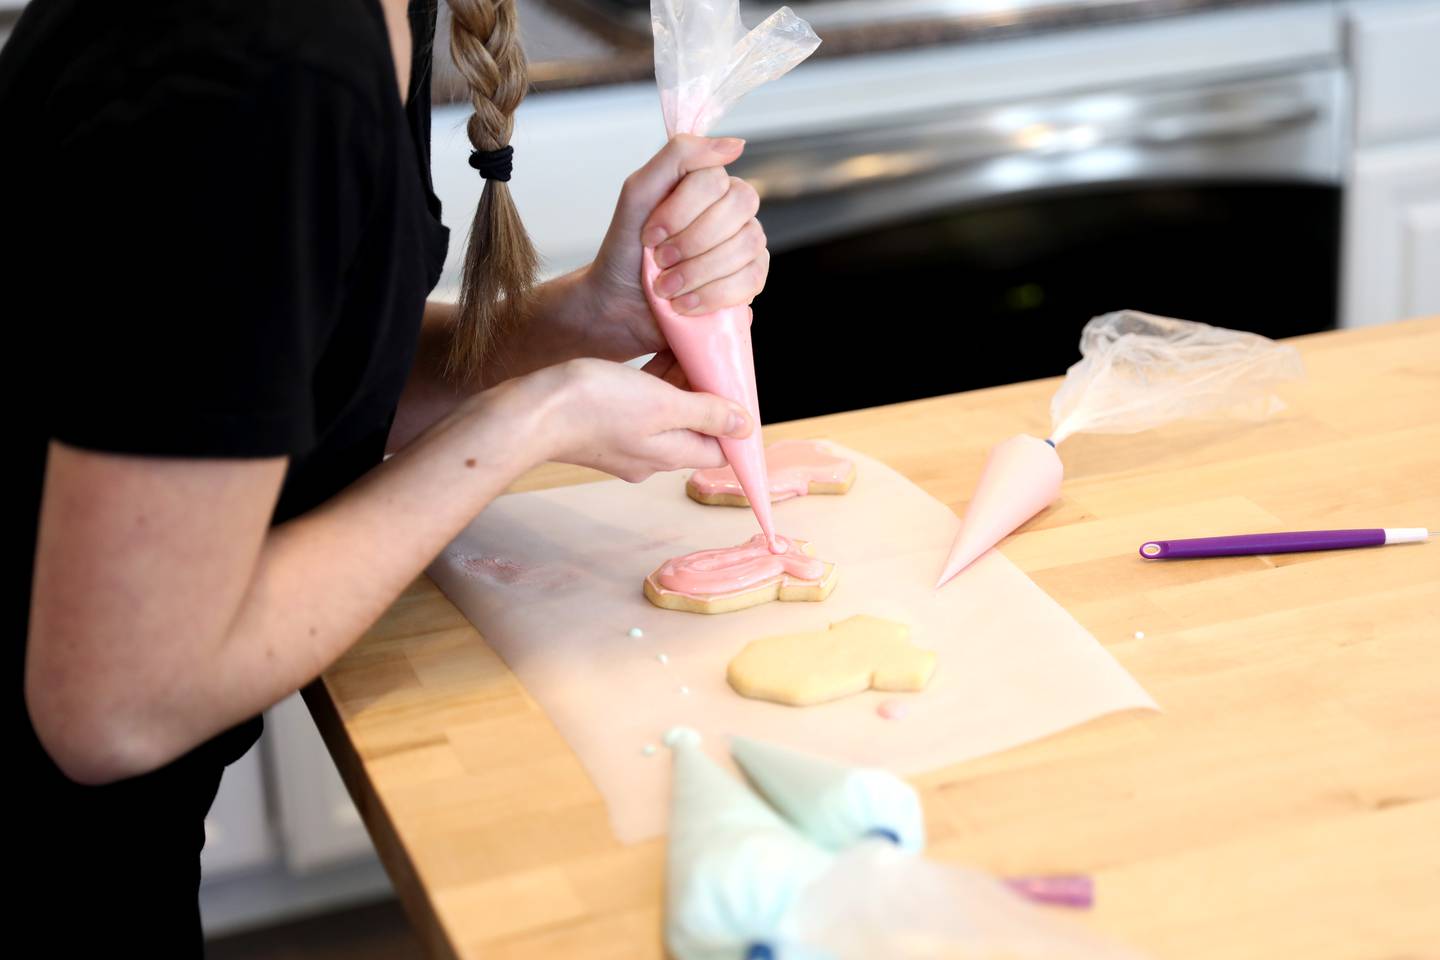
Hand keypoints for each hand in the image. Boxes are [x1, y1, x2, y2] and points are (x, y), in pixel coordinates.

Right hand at [514, 357, 752, 482]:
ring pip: (666, 414)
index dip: (734, 420)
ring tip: (687, 349)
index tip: (737, 386)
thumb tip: (745, 427)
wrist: (529, 410)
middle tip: (714, 356)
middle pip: (694, 427)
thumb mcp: (662, 404)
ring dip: (680, 384)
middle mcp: (648, 456)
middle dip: (706, 394)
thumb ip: (705, 413)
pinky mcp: (602, 426)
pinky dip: (653, 384)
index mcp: (668, 455)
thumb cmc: (593, 405)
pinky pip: (640, 406)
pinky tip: (654, 356)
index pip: (719, 447)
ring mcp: (623, 442)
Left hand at [585, 135, 771, 357]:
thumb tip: (736, 145)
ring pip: (747, 244)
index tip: (650, 234)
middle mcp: (733, 210)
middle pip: (739, 206)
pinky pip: (751, 280)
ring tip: (667, 287)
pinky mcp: (750, 281)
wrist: (618, 302)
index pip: (716, 179)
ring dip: (698, 271)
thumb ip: (678, 156)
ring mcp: (746, 244)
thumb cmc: (627, 248)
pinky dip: (711, 295)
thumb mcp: (639, 193)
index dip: (681, 210)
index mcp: (709, 183)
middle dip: (692, 240)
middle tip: (660, 260)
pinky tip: (685, 304)